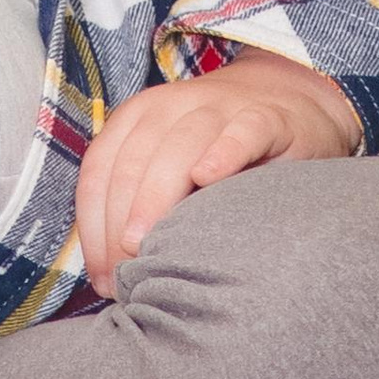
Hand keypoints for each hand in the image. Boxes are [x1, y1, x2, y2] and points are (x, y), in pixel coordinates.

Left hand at [76, 57, 358, 296]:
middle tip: (122, 269)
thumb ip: (139, 202)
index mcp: (139, 117)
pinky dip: (224, 151)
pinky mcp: (267, 117)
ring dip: (155, 195)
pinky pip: (242, 130)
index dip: (93, 224)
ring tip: (143, 242)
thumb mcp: (170, 164)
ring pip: (180, 146)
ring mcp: (221, 108)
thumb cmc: (217, 152)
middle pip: (134, 161)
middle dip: (119, 218)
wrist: (285, 102)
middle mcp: (173, 106)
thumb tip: (109, 275)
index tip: (102, 275)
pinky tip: (208, 176)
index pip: (102, 168)